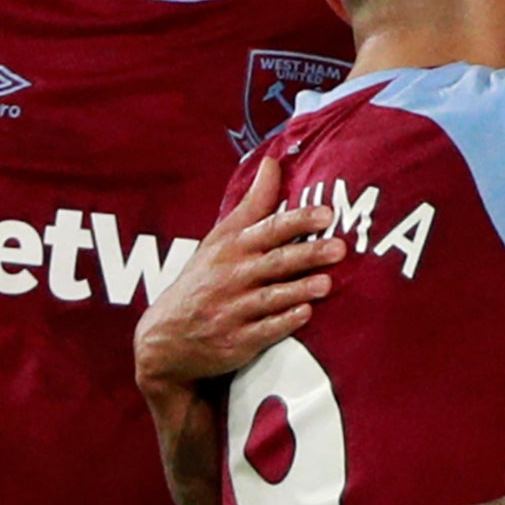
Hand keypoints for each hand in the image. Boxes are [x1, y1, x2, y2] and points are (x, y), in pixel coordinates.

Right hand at [134, 157, 341, 391]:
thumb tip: (273, 163)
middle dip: (307, 254)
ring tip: (326, 283)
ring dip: (298, 289)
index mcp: (231, 248)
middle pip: (274, 262)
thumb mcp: (218, 240)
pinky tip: (304, 314)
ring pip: (270, 297)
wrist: (166, 338)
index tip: (326, 214)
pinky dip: (283, 322)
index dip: (298, 220)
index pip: (268, 229)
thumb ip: (252, 205)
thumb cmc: (202, 281)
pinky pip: (263, 331)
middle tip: (339, 247)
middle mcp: (231, 277)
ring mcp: (233, 311)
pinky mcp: (236, 341)